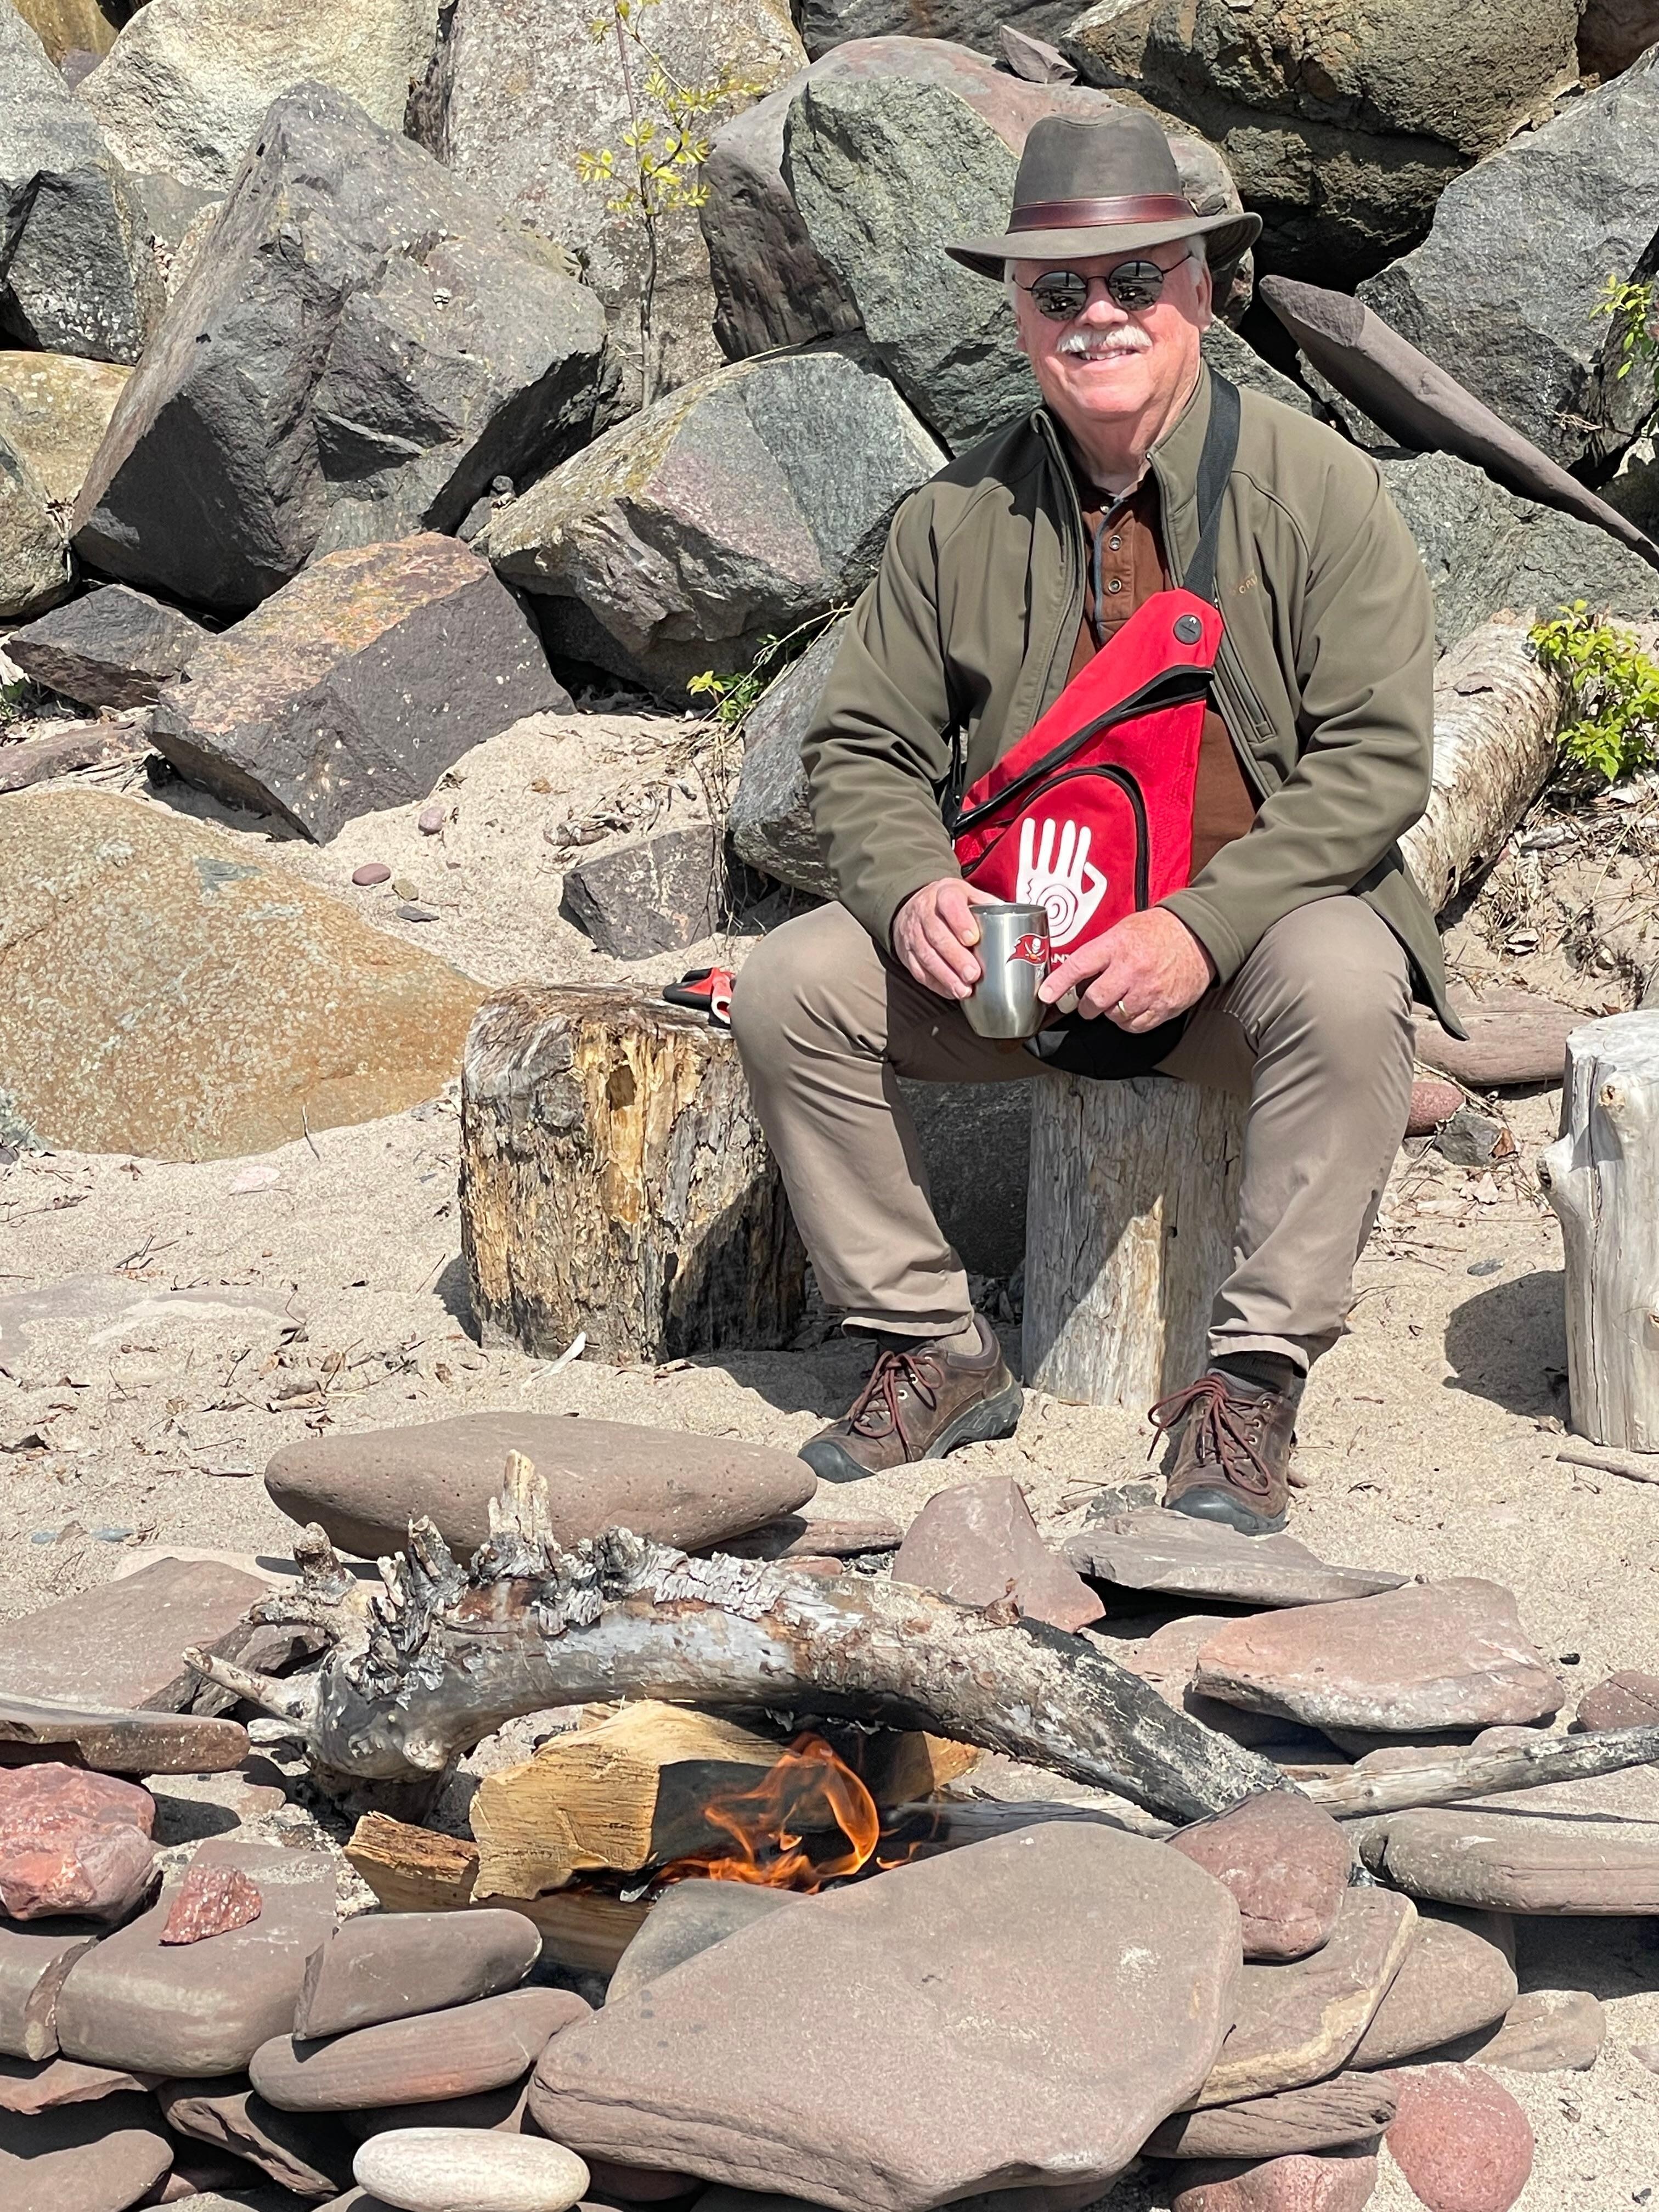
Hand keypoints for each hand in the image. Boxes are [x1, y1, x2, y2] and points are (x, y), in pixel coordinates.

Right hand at [892, 878, 999, 999]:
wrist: (915, 905)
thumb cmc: (949, 903)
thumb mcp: (968, 894)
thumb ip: (989, 906)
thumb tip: (1016, 925)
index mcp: (944, 893)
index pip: (949, 903)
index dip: (960, 921)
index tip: (972, 939)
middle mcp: (924, 911)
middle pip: (937, 935)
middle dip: (955, 957)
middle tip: (972, 974)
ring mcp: (913, 933)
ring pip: (926, 956)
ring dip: (946, 976)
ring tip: (963, 990)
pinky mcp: (906, 952)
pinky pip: (918, 970)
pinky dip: (936, 983)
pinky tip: (951, 991)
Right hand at [1016, 816, 1108, 944]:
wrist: (1049, 937)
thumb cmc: (1069, 925)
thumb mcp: (1091, 903)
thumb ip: (1097, 884)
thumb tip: (1089, 866)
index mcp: (1071, 883)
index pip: (1077, 859)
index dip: (1081, 844)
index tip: (1084, 830)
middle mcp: (1056, 879)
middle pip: (1062, 853)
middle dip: (1064, 838)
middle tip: (1067, 824)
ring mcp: (1041, 878)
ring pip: (1046, 852)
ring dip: (1048, 837)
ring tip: (1050, 823)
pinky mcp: (1026, 879)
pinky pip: (1026, 856)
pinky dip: (1027, 840)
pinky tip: (1029, 826)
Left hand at [1038, 906, 1213, 1030]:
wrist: (1201, 935)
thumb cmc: (1161, 930)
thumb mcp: (1124, 929)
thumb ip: (1101, 950)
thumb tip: (1077, 971)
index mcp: (1117, 945)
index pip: (1079, 966)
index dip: (1058, 984)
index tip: (1045, 996)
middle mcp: (1131, 969)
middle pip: (1095, 1000)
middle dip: (1086, 1006)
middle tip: (1087, 1004)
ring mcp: (1149, 990)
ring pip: (1115, 1016)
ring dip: (1110, 1013)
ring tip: (1118, 1000)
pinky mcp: (1164, 1006)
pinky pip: (1136, 1026)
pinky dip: (1129, 1022)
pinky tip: (1132, 1010)